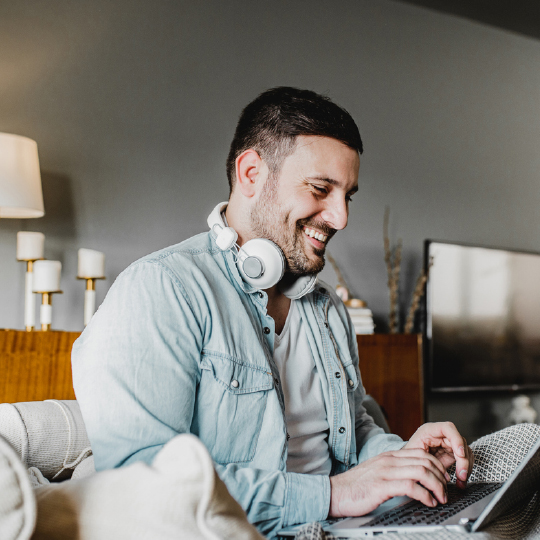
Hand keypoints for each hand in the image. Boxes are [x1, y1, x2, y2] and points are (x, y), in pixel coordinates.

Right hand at [329, 448, 449, 517]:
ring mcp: (385, 472)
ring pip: (421, 471)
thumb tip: (414, 479)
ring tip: (440, 498)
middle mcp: (389, 461)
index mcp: (389, 456)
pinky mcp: (382, 486)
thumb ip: (394, 471)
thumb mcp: (378, 472)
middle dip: (441, 477)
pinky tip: (428, 502)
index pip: (421, 453)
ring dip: (436, 486)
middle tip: (445, 491)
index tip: (443, 480)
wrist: (335, 492)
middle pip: (425, 460)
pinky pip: (411, 486)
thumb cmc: (356, 487)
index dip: (437, 466)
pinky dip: (425, 495)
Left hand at [404, 422, 473, 488]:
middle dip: (463, 460)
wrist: (408, 460)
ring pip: (465, 452)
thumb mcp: (413, 453)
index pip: (448, 428)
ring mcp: (448, 443)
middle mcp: (442, 435)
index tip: (460, 454)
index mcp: (430, 430)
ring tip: (461, 480)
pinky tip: (461, 481)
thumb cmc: (408, 455)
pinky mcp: (452, 453)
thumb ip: (424, 457)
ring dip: (466, 467)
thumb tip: (435, 469)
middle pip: (460, 442)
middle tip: (462, 475)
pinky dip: (465, 470)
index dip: (456, 440)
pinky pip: (465, 459)